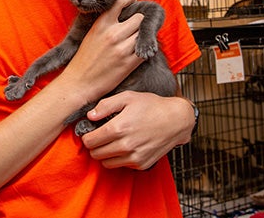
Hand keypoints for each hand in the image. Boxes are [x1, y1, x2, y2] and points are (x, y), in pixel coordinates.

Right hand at [60, 0, 144, 102]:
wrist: (79, 83)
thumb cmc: (85, 58)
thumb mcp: (92, 34)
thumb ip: (107, 23)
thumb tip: (125, 13)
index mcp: (102, 23)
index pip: (123, 0)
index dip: (131, 1)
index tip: (131, 6)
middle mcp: (113, 33)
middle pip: (140, 17)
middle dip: (139, 23)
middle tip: (134, 29)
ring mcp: (122, 48)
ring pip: (144, 33)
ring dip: (142, 37)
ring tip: (134, 42)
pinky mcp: (128, 64)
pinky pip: (145, 50)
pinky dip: (143, 50)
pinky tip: (136, 53)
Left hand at [80, 91, 194, 169]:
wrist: (176, 120)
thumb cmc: (152, 106)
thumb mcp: (128, 97)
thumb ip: (106, 105)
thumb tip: (90, 116)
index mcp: (119, 128)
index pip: (90, 141)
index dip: (86, 136)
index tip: (90, 132)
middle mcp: (126, 145)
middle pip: (95, 154)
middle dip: (94, 146)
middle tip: (100, 137)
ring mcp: (134, 157)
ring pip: (106, 163)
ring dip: (105, 154)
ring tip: (112, 142)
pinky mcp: (141, 164)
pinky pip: (121, 165)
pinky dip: (119, 158)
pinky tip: (125, 146)